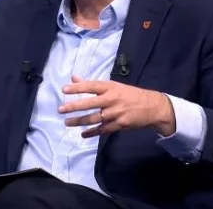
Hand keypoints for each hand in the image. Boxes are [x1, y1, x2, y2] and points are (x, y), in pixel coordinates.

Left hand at [59, 75, 174, 137]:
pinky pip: (103, 130)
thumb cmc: (129, 94)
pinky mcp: (120, 125)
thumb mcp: (113, 86)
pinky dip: (92, 132)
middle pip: (90, 103)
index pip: (91, 86)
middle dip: (74, 107)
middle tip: (60, 110)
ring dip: (79, 121)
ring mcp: (116, 113)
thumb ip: (92, 84)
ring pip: (94, 118)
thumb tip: (74, 78)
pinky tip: (83, 134)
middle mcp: (112, 99)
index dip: (77, 88)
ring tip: (67, 122)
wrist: (152, 107)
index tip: (64, 90)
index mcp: (110, 87)